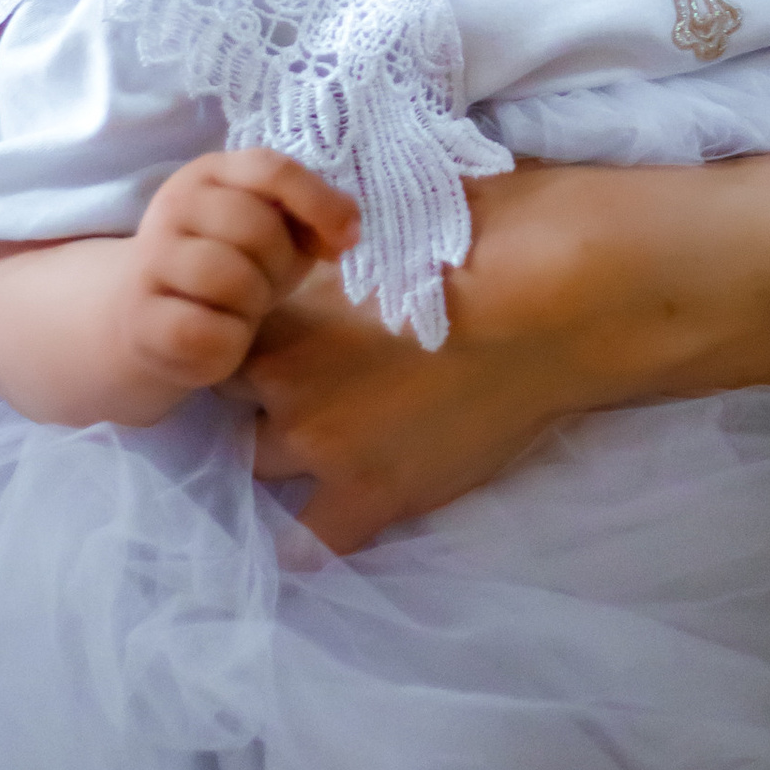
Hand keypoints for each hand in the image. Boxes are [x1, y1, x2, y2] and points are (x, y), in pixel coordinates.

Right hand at [123, 149, 355, 395]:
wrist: (149, 314)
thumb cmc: (228, 265)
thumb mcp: (272, 231)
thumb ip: (309, 218)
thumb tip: (344, 233)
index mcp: (210, 172)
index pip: (273, 170)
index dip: (319, 204)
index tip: (345, 242)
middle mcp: (173, 205)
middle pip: (256, 228)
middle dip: (278, 265)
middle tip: (266, 283)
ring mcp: (149, 260)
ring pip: (231, 280)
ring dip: (252, 305)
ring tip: (240, 309)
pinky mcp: (139, 318)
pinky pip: (208, 333)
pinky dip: (229, 345)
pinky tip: (220, 338)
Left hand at [239, 178, 588, 549]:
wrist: (549, 301)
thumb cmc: (479, 240)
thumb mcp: (386, 228)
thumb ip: (332, 253)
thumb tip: (323, 247)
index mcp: (285, 308)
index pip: (221, 331)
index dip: (245, 333)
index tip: (274, 334)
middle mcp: (284, 383)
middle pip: (230, 401)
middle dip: (256, 393)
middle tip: (306, 382)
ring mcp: (324, 447)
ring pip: (257, 465)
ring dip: (283, 452)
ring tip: (327, 437)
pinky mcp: (374, 496)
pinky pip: (312, 541)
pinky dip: (312, 535)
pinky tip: (330, 515)